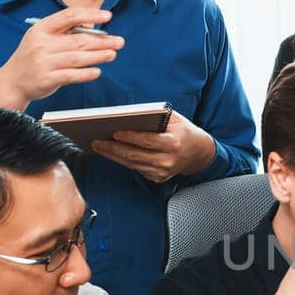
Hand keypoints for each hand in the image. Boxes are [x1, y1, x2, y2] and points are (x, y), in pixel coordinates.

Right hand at [0, 7, 122, 109]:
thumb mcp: (41, 38)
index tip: (107, 16)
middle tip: (119, 41)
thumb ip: (64, 33)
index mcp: (41, 28)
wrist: (12, 81)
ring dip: (98, 56)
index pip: (69, 16)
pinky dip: (85, 74)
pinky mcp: (47, 79)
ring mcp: (43, 62)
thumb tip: (96, 30)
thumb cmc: (33, 57)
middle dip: (102, 41)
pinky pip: (70, 75)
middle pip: (78, 40)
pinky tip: (97, 71)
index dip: (90, 15)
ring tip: (113, 54)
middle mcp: (41, 44)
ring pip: (77, 57)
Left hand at [91, 111, 215, 182]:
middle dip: (113, 148)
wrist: (198, 153)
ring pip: (132, 164)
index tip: (114, 132)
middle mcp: (168, 161)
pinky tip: (111, 153)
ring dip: (113, 155)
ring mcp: (162, 172)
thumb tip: (129, 116)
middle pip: (135, 155)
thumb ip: (156, 116)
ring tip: (99, 146)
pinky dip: (122, 161)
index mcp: (173, 144)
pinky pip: (135, 169)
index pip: (147, 141)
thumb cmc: (183, 132)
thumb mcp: (175, 119)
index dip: (130, 137)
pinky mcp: (157, 178)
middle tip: (97, 141)